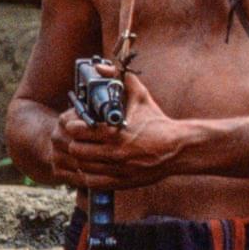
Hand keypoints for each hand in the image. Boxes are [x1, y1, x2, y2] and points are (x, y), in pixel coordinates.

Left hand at [49, 68, 190, 190]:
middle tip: (74, 137)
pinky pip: (91, 182)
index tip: (74, 123)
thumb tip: (100, 67)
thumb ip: (120, 79)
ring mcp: (117, 170)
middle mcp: (114, 153)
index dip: (72, 125)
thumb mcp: (141, 96)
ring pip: (81, 167)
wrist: (177, 148)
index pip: (79, 130)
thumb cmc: (157, 121)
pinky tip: (87, 165)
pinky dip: (84, 174)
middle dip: (72, 142)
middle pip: (76, 150)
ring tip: (79, 150)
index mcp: (116, 132)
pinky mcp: (120, 182)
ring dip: (77, 158)